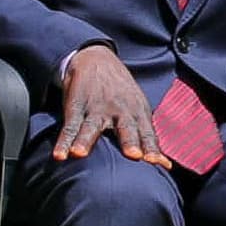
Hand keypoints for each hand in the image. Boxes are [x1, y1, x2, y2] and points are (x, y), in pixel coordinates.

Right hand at [51, 44, 163, 166]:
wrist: (96, 59)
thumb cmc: (121, 92)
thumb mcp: (139, 108)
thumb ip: (147, 137)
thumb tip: (166, 166)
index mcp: (138, 112)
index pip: (147, 134)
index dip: (151, 147)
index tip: (155, 162)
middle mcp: (119, 111)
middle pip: (125, 129)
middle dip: (129, 141)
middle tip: (133, 156)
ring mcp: (96, 108)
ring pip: (91, 127)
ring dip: (86, 141)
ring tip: (79, 154)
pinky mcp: (76, 107)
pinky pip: (70, 127)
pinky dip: (63, 141)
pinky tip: (60, 154)